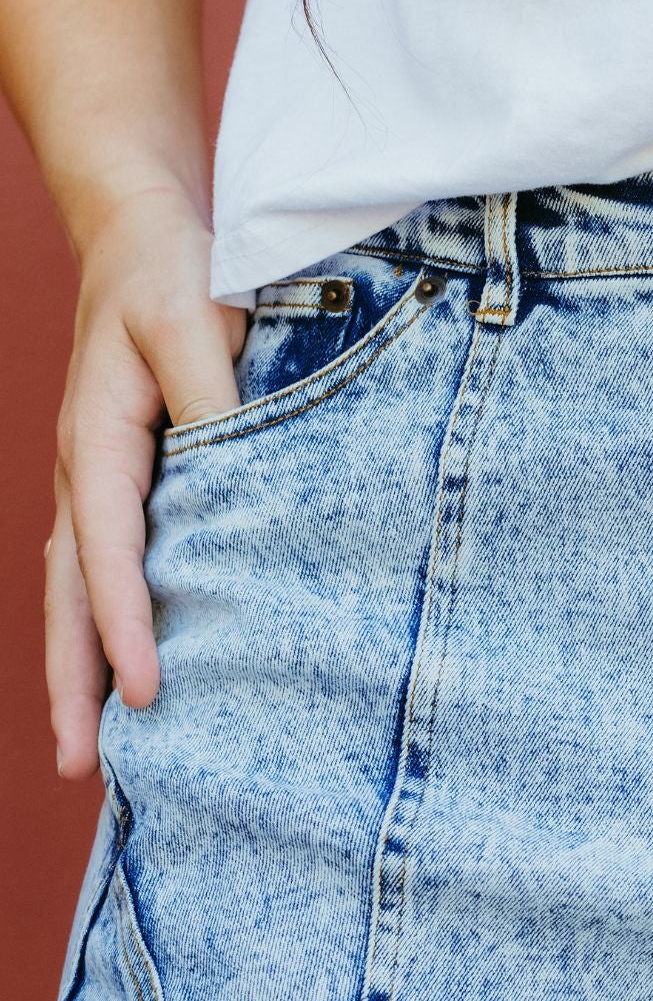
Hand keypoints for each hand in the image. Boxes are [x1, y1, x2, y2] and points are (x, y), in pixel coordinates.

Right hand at [47, 184, 245, 780]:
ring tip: (89, 756)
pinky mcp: (118, 487)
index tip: (148, 693)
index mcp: (99, 442)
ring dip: (80, 671)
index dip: (128, 626)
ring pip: (77, 594)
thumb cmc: (175, 272)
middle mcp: (83, 475)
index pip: (111, 551)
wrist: (138, 233)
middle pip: (72, 595)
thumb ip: (213, 399)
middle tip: (82, 767)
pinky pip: (102, 572)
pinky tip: (125, 679)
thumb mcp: (197, 320)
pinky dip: (104, 631)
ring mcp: (92, 485)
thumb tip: (232, 472)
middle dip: (75, 682)